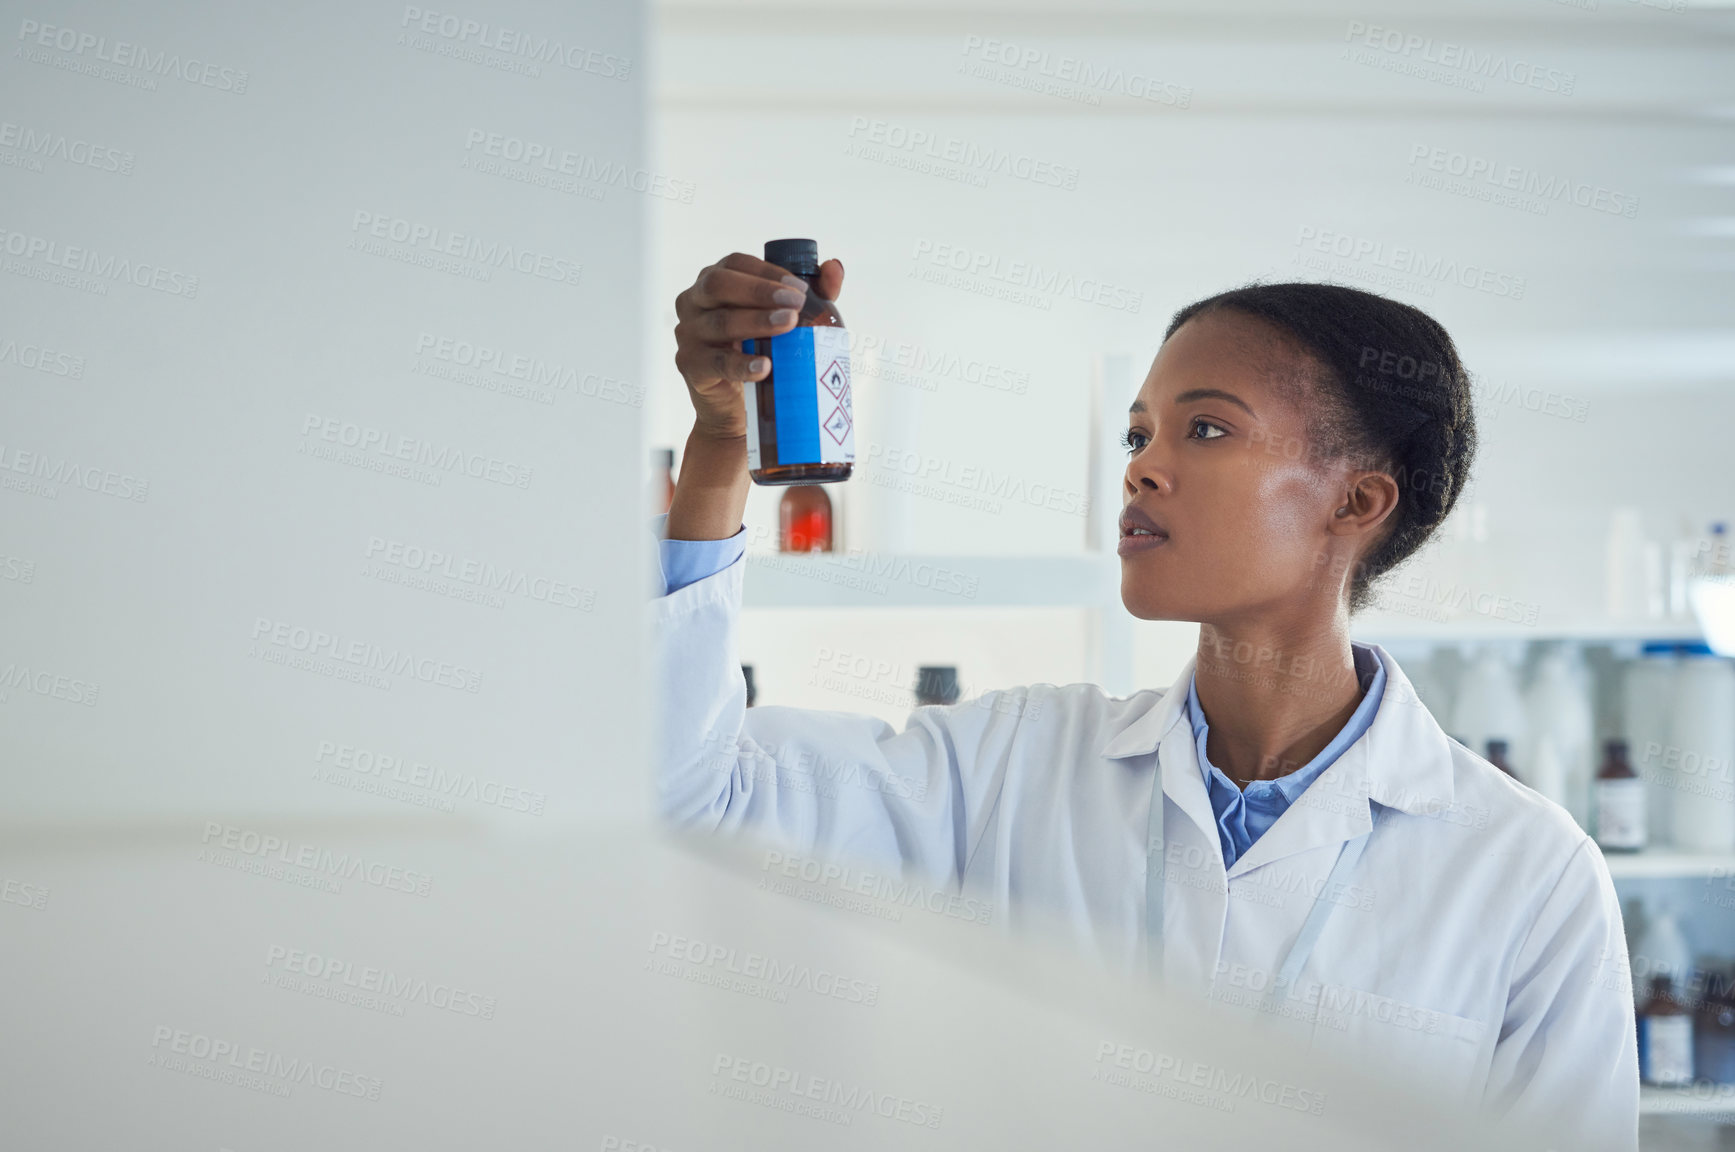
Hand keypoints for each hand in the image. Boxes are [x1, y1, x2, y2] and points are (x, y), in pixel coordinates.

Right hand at [672, 252, 844, 438]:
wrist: (736, 406)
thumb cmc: (760, 350)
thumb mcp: (786, 318)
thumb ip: (812, 291)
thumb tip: (834, 267)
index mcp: (714, 280)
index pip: (736, 263)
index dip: (768, 272)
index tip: (801, 289)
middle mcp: (694, 301)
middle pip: (719, 285)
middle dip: (760, 291)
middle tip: (795, 304)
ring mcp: (687, 332)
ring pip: (720, 322)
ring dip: (756, 322)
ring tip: (787, 325)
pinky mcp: (690, 364)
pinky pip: (716, 362)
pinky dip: (742, 364)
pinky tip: (765, 366)